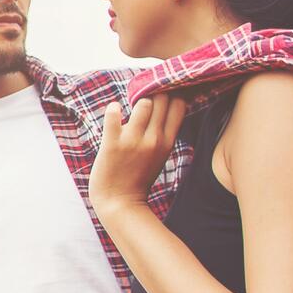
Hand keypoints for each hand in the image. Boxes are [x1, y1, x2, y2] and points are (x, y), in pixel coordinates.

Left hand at [91, 93, 185, 213]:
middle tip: (144, 94)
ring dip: (135, 100)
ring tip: (129, 108)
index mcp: (166, 142)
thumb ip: (163, 134)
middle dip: (154, 92)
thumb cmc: (137, 177)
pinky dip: (113, 109)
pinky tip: (114, 111)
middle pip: (163, 99)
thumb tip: (164, 107)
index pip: (179, 106)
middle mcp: (154, 140)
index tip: (161, 89)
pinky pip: (114, 115)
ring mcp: (133, 141)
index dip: (171, 93)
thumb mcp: (159, 155)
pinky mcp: (112, 144)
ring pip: (143, 103)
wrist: (120, 202)